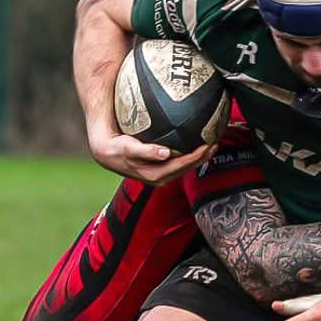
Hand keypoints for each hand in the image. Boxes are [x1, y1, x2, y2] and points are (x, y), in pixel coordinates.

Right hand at [90, 131, 215, 184]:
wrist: (106, 153)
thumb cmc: (117, 148)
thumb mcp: (129, 149)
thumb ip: (146, 152)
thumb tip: (165, 153)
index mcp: (155, 175)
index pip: (182, 165)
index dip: (196, 156)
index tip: (207, 145)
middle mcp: (161, 178)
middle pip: (187, 167)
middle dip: (202, 157)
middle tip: (214, 142)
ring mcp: (161, 174)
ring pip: (185, 166)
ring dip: (199, 156)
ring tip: (212, 143)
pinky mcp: (161, 169)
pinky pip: (180, 162)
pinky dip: (190, 154)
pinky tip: (198, 143)